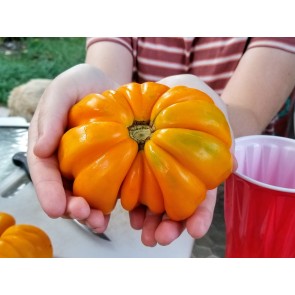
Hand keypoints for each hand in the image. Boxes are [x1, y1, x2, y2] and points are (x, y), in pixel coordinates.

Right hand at [27, 63, 117, 231]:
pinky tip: (116, 212)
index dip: (47, 191)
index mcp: (48, 144)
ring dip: (91, 212)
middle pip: (63, 189)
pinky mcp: (108, 165)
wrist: (109, 83)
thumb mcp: (62, 91)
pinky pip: (107, 186)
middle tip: (85, 215)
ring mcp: (86, 165)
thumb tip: (40, 148)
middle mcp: (65, 159)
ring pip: (84, 194)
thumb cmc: (81, 84)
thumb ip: (50, 116)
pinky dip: (110, 202)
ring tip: (101, 222)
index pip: (43, 170)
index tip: (56, 208)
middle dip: (72, 207)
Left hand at [128, 74, 234, 246]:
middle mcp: (179, 179)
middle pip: (176, 209)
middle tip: (158, 238)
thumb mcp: (215, 119)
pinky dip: (130, 200)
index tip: (195, 231)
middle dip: (169, 226)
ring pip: (154, 204)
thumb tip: (235, 164)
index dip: (200, 217)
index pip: (203, 200)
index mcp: (198, 174)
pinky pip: (133, 186)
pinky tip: (126, 209)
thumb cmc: (198, 108)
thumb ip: (223, 142)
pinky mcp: (138, 166)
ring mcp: (158, 174)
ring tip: (141, 232)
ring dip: (148, 221)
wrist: (176, 93)